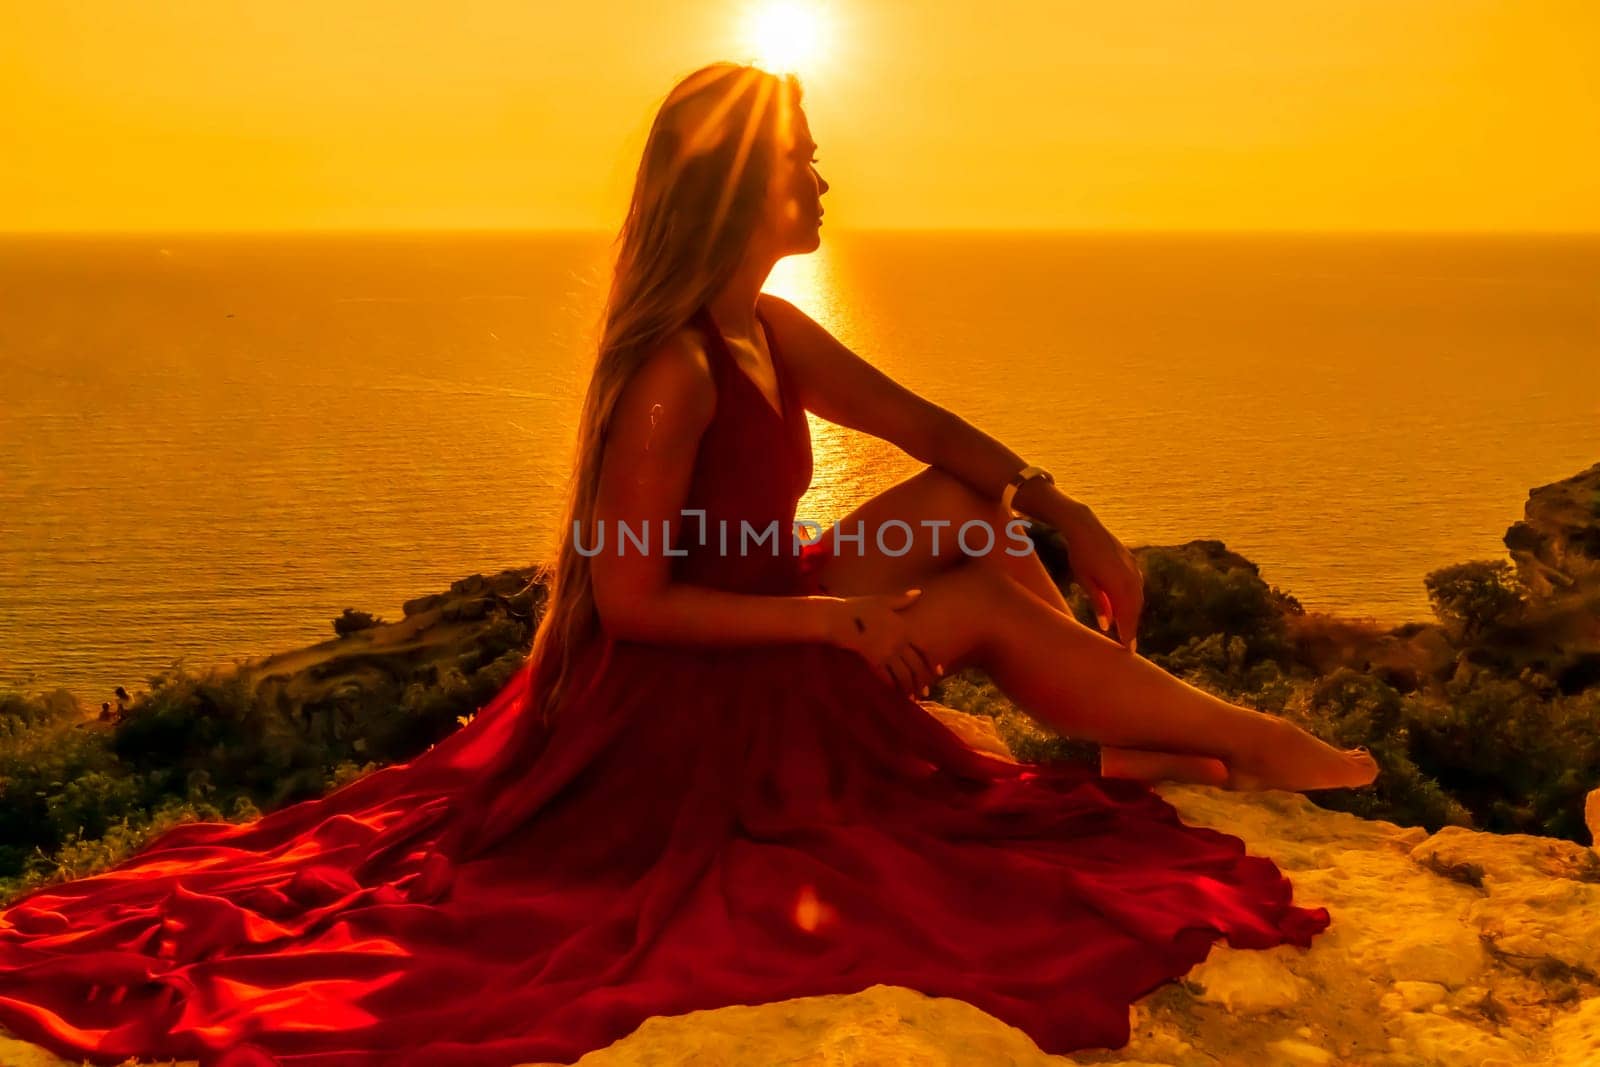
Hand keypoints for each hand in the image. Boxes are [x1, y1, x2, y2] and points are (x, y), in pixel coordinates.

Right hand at [824, 589, 940, 697]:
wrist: (838, 618)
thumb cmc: (858, 607)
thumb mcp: (882, 601)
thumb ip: (902, 600)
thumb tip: (919, 592)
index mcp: (903, 628)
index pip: (923, 649)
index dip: (931, 662)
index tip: (938, 673)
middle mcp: (898, 642)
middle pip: (915, 665)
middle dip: (921, 680)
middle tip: (925, 692)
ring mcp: (886, 653)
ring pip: (903, 674)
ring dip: (909, 687)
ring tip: (913, 698)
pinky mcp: (873, 661)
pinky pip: (887, 677)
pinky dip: (893, 687)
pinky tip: (896, 694)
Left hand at [1058, 503, 1143, 652]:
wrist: (1086, 527)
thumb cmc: (1081, 555)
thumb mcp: (1086, 581)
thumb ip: (1098, 603)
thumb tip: (1107, 625)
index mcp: (1120, 584)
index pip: (1127, 616)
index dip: (1128, 635)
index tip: (1128, 651)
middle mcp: (1132, 577)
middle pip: (1135, 609)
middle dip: (1132, 628)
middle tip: (1128, 646)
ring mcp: (1134, 569)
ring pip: (1137, 598)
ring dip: (1132, 615)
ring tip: (1126, 630)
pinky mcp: (1133, 563)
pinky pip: (1136, 587)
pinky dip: (1132, 600)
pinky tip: (1125, 607)